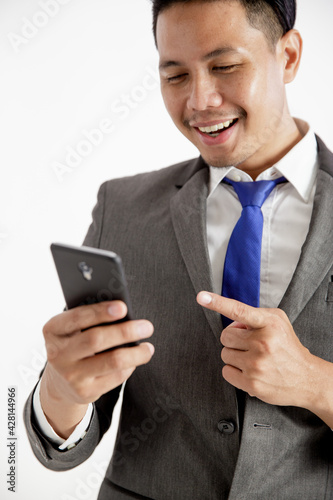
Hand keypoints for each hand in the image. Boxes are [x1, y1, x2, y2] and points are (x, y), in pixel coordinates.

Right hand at [40, 301, 153, 437]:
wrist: (60, 381)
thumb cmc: (74, 343)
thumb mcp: (73, 328)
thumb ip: (91, 317)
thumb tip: (122, 311)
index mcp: (53, 330)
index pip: (77, 318)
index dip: (100, 312)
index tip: (123, 307)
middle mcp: (58, 354)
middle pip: (97, 339)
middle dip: (125, 331)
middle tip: (146, 327)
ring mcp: (71, 375)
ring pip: (112, 361)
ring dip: (136, 353)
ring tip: (148, 347)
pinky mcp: (85, 392)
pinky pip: (116, 376)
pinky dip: (130, 366)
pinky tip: (134, 360)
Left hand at [196, 292, 325, 410]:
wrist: (307, 378)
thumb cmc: (287, 346)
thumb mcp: (278, 321)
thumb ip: (254, 315)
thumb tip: (233, 323)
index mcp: (269, 323)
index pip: (239, 310)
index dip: (218, 302)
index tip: (201, 296)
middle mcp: (263, 343)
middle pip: (225, 336)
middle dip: (235, 339)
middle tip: (250, 344)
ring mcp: (257, 365)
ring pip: (224, 354)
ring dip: (235, 355)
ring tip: (254, 358)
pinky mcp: (252, 384)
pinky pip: (226, 371)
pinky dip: (234, 371)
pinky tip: (250, 371)